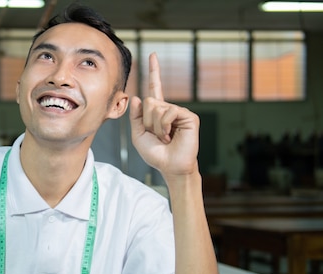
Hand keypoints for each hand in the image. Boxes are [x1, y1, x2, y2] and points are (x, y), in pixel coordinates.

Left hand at [129, 52, 200, 178]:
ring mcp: (179, 111)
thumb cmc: (156, 153)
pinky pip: (168, 112)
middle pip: (149, 102)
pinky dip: (164, 126)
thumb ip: (135, 117)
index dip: (154, 71)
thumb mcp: (138, 136)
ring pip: (156, 108)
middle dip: (147, 122)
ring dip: (155, 126)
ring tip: (164, 137)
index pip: (155, 88)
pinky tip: (170, 135)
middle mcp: (169, 108)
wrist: (170, 166)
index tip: (152, 55)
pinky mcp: (188, 116)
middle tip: (157, 135)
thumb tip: (138, 97)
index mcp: (158, 112)